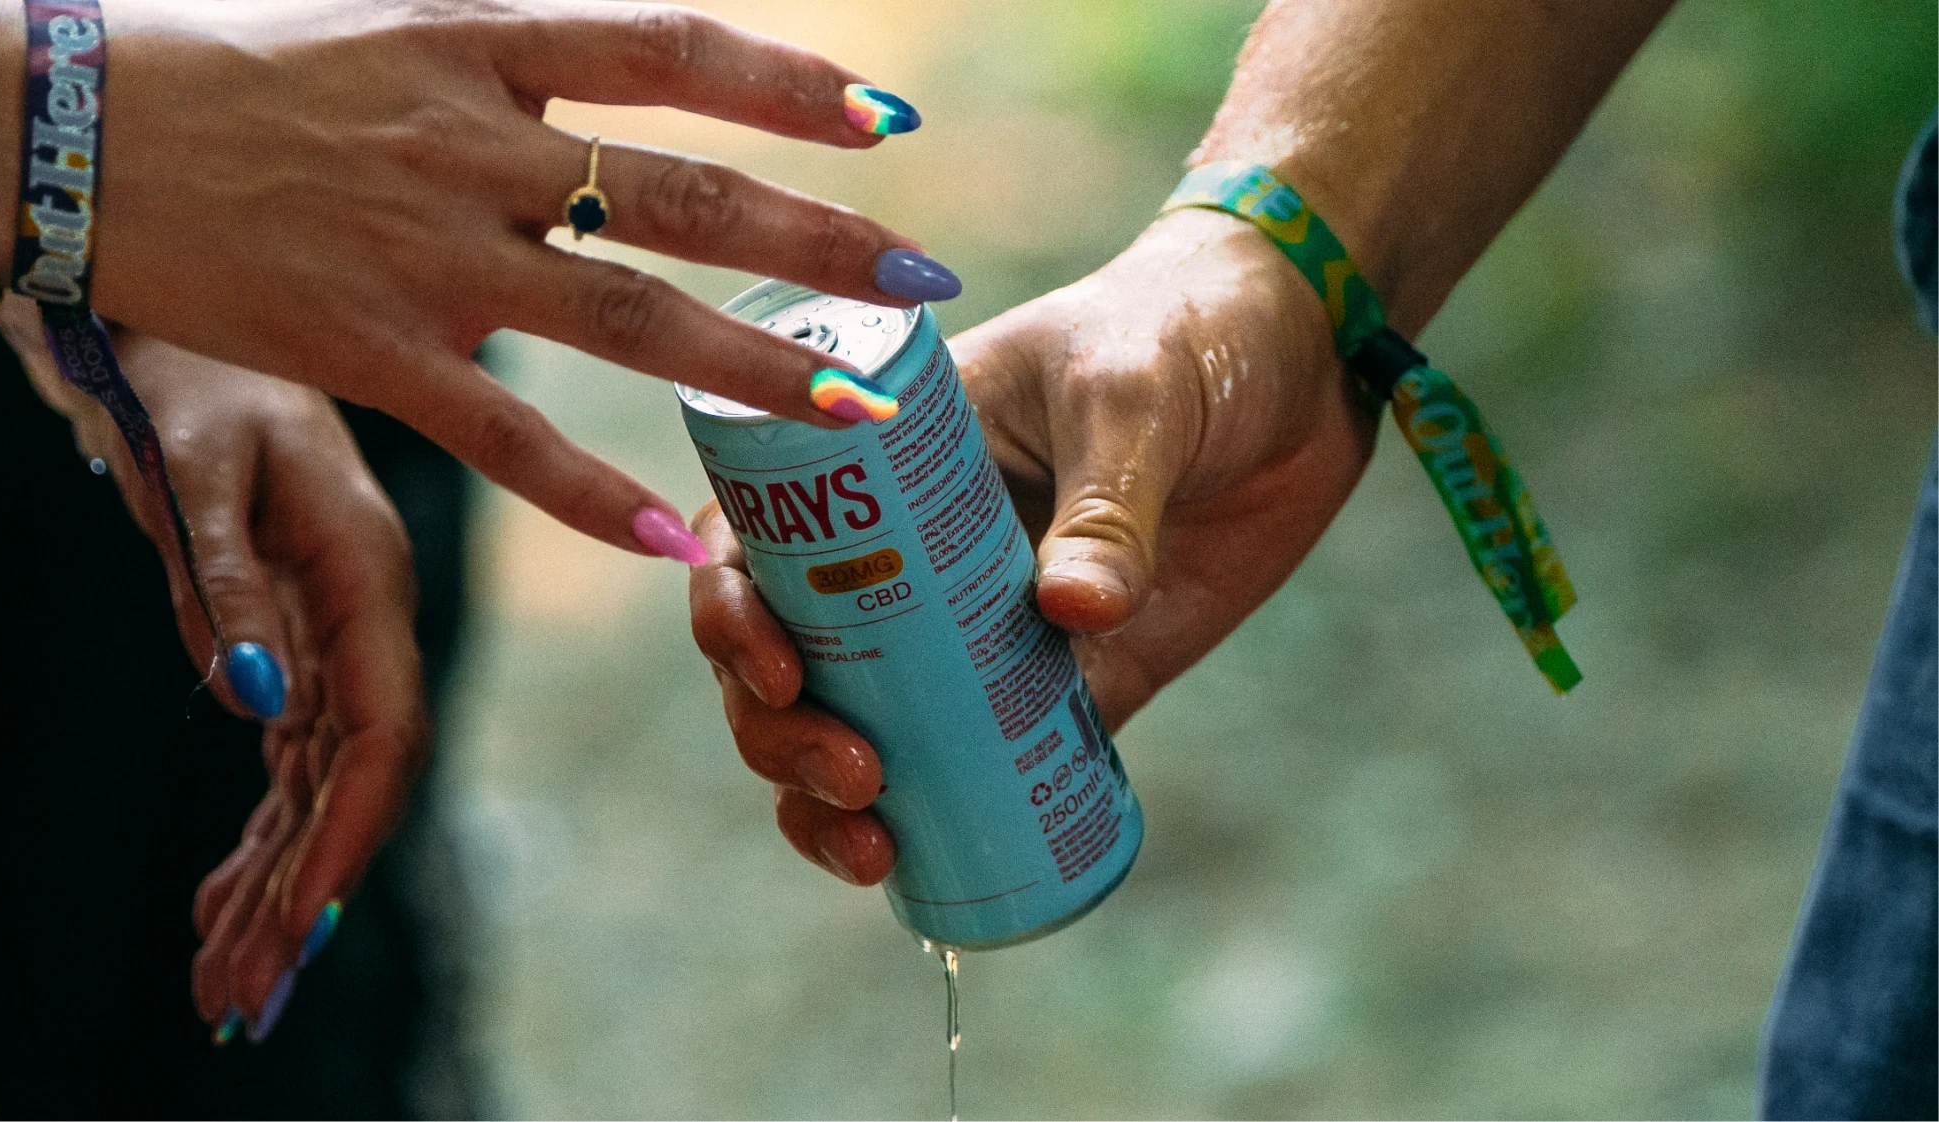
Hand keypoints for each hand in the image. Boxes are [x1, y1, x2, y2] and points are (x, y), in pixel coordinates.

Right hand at [0, 0, 953, 560]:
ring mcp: (423, 255)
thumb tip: (631, 69)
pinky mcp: (370, 353)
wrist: (64, 131)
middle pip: (682, 196)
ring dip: (754, 372)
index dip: (789, 83)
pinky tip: (674, 540)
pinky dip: (593, 494)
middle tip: (922, 281)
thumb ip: (516, 51)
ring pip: (624, 321)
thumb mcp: (388, 14)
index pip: (668, 50)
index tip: (891, 121)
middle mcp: (467, 144)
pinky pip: (504, 439)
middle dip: (818, 241)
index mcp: (475, 38)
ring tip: (861, 414)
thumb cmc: (234, 61)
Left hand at [12, 316, 425, 1040]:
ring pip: (318, 782)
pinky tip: (219, 894)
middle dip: (302, 890)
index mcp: (365, 576)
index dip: (347, 833)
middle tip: (241, 993)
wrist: (186, 323)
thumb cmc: (193, 378)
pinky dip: (256, 830)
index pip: (381, 733)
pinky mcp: (295, 641)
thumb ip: (229, 589)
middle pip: (353, 780)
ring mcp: (334, 633)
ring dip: (275, 879)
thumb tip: (257, 711)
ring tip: (222, 975)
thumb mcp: (193, 470)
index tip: (301, 923)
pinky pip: (286, 757)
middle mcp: (363, 617)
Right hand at [689, 209, 1378, 883]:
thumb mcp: (1133, 394)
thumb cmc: (1186, 330)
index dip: (731, 610)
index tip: (775, 667)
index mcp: (876, 458)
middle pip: (791, 654)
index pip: (758, 536)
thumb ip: (1108, 500)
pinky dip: (941, 821)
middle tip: (853, 776)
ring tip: (874, 849)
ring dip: (829, 798)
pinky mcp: (1063, 682)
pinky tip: (924, 871)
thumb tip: (1070, 617)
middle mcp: (902, 551)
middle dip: (780, 732)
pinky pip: (980, 764)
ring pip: (865, 722)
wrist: (1302, 366)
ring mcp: (975, 625)